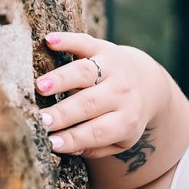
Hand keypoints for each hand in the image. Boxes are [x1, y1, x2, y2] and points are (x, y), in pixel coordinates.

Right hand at [36, 30, 165, 163]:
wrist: (148, 84)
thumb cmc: (124, 117)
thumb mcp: (121, 139)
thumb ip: (96, 147)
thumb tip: (67, 148)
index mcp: (127, 120)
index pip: (97, 131)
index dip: (73, 138)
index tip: (50, 142)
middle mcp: (122, 93)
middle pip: (88, 104)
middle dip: (63, 113)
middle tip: (41, 120)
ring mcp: (113, 68)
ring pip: (85, 73)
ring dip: (61, 79)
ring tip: (40, 87)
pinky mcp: (104, 48)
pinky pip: (85, 42)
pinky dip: (68, 40)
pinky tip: (49, 41)